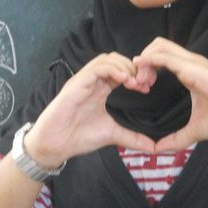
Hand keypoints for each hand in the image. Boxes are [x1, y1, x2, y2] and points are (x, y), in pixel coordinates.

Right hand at [25, 52, 154, 165]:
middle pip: (115, 59)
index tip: (147, 88)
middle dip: (132, 67)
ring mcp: (83, 80)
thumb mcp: (112, 135)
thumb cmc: (78, 137)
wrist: (55, 145)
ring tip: (134, 82)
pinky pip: (96, 68)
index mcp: (100, 89)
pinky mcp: (76, 84)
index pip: (120, 70)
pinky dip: (113, 70)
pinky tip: (124, 80)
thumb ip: (132, 138)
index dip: (136, 74)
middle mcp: (92, 81)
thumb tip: (153, 148)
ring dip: (124, 66)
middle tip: (143, 83)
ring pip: (106, 59)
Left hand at [133, 38, 207, 151]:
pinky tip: (144, 79)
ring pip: (159, 46)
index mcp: (189, 71)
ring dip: (144, 61)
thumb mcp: (194, 130)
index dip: (147, 68)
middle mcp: (189, 62)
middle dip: (142, 60)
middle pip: (157, 45)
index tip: (141, 88)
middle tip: (139, 84)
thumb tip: (158, 151)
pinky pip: (165, 57)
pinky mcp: (194, 67)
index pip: (161, 57)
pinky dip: (150, 63)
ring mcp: (192, 62)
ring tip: (142, 84)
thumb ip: (176, 139)